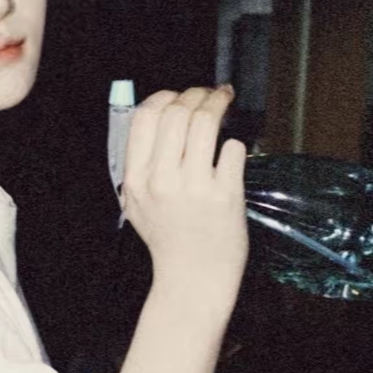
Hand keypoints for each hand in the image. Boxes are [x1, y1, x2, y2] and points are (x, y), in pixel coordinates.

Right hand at [119, 86, 248, 305]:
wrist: (193, 278)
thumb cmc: (169, 239)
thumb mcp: (137, 202)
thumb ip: (143, 162)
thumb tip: (162, 113)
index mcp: (137, 179)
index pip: (144, 119)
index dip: (164, 97)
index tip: (178, 95)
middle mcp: (162, 180)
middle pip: (177, 114)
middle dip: (196, 94)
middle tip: (208, 94)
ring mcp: (195, 187)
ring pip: (206, 123)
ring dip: (218, 104)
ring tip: (224, 101)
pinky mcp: (225, 195)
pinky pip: (233, 149)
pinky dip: (235, 144)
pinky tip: (231, 152)